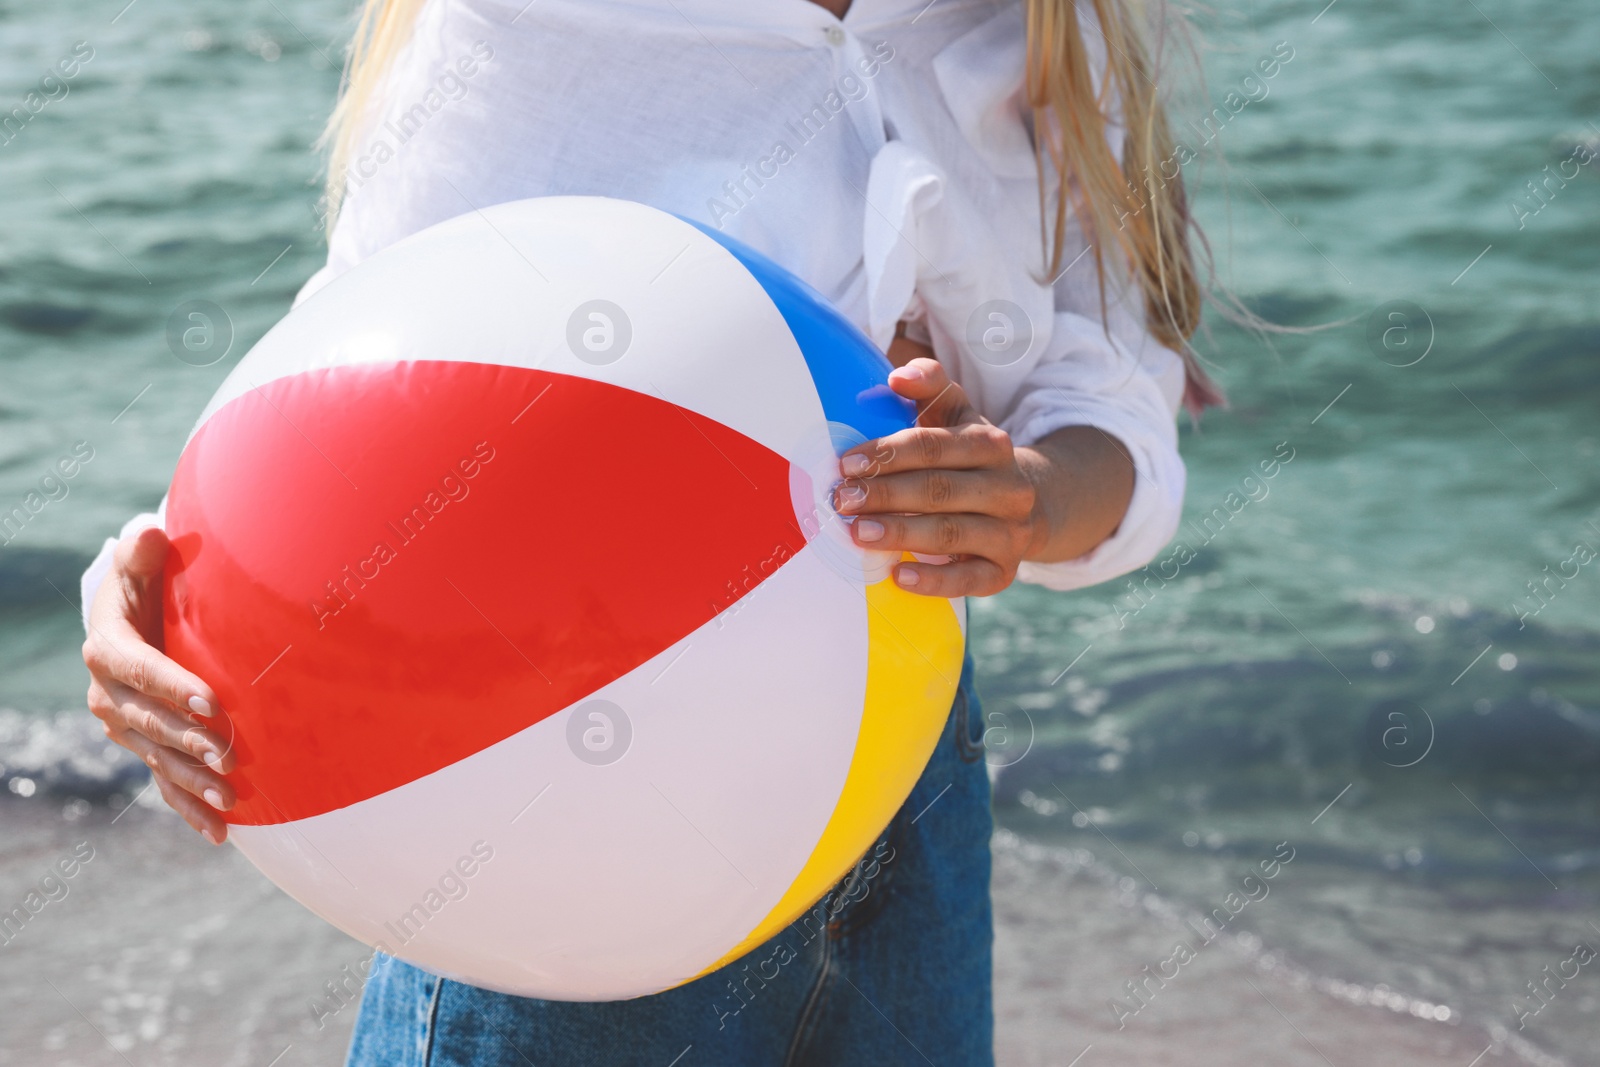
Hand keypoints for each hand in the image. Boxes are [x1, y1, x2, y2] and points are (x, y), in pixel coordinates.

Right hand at [83, 526, 234, 843]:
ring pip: (160, 759)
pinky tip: (219, 833)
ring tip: (231, 798)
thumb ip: (143, 554)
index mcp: (109, 650)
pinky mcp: (146, 748)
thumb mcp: (140, 565)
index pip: (141, 671)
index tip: (213, 702)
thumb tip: (149, 534)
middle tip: (229, 754)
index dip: (174, 687)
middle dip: (191, 741)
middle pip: (151, 723)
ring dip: (194, 781)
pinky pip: (164, 783)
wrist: (131, 620)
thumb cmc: (145, 586)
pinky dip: (189, 808)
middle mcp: (109, 696)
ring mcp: (126, 728)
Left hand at [835, 357, 1040, 596]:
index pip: (935, 447)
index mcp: (992, 445)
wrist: (1028, 504)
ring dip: (902, 533)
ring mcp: (1010, 532)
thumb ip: (930, 387)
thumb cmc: (969, 457)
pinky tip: (898, 577)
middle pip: (940, 490)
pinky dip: (934, 581)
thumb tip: (897, 377)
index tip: (847, 464)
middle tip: (843, 500)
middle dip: (886, 495)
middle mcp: (1009, 488)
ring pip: (953, 533)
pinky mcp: (1003, 572)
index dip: (889, 454)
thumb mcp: (956, 416)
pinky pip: (969, 581)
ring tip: (858, 533)